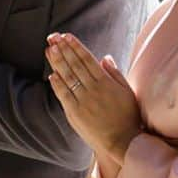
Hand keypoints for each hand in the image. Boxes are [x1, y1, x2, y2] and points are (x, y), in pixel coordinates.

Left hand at [46, 33, 141, 162]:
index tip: (67, 36)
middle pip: (75, 65)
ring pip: (68, 77)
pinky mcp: (75, 113)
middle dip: (63, 50)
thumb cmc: (128, 117)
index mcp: (106, 82)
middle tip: (53, 37)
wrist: (122, 141)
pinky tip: (51, 74)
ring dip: (57, 62)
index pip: (87, 60)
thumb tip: (105, 57)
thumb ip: (115, 74)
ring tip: (49, 49)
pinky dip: (57, 84)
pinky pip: (64, 95)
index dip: (76, 47)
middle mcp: (93, 89)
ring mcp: (83, 101)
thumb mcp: (127, 92)